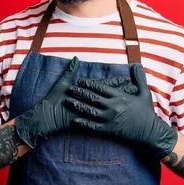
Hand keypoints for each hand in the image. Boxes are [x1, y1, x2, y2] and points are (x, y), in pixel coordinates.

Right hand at [14, 57, 137, 147]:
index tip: (127, 79)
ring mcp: (91, 115)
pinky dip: (112, 121)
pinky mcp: (87, 125)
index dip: (116, 83)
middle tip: (136, 91)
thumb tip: (75, 59)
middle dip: (123, 95)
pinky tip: (120, 121)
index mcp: (87, 93)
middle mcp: (91, 104)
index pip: (105, 86)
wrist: (47, 119)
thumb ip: (70, 72)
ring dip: (120, 107)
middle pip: (111, 98)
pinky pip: (102, 123)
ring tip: (132, 105)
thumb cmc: (53, 101)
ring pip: (110, 110)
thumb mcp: (62, 84)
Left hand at [66, 64, 177, 158]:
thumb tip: (136, 65)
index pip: (102, 88)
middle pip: (93, 98)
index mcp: (121, 97)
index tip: (80, 80)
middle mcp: (113, 107)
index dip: (90, 84)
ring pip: (90, 111)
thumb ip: (139, 79)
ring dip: (78, 106)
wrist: (150, 132)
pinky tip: (75, 120)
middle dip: (80, 92)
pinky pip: (94, 126)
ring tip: (68, 101)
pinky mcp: (109, 130)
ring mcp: (110, 119)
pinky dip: (84, 123)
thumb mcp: (145, 93)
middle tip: (69, 88)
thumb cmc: (147, 113)